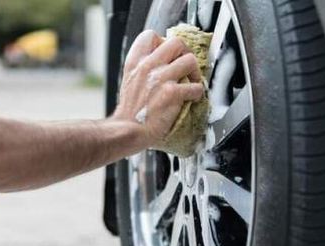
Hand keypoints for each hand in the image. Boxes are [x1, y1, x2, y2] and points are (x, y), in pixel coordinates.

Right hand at [113, 30, 204, 147]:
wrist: (128, 131)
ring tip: (191, 82)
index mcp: (135, 62)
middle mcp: (148, 66)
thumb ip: (143, 70)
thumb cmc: (130, 112)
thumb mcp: (130, 82)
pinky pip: (196, 87)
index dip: (163, 42)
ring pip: (190, 60)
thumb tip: (160, 65)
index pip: (150, 35)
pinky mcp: (172, 94)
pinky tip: (191, 99)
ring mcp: (161, 78)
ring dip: (195, 73)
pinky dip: (197, 93)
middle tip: (185, 67)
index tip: (168, 56)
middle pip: (176, 42)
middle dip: (185, 54)